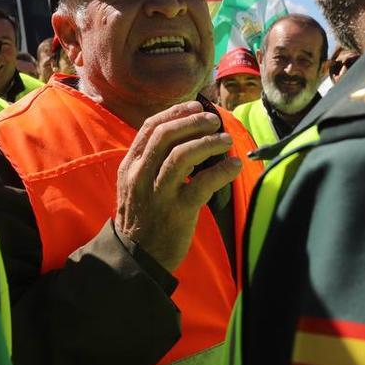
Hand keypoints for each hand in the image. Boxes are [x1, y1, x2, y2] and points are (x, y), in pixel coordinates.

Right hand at [114, 101, 241, 271]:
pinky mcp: (177, 211)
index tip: (196, 106)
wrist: (138, 258)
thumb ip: (152, 160)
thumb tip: (184, 132)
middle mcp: (141, 176)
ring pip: (182, 155)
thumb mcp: (135, 184)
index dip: (176, 112)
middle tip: (215, 121)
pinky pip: (203, 184)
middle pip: (166, 135)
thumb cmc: (143, 217)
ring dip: (209, 142)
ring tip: (226, 140)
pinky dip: (222, 171)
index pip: (151, 127)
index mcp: (130, 165)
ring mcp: (158, 193)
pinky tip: (234, 165)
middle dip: (194, 122)